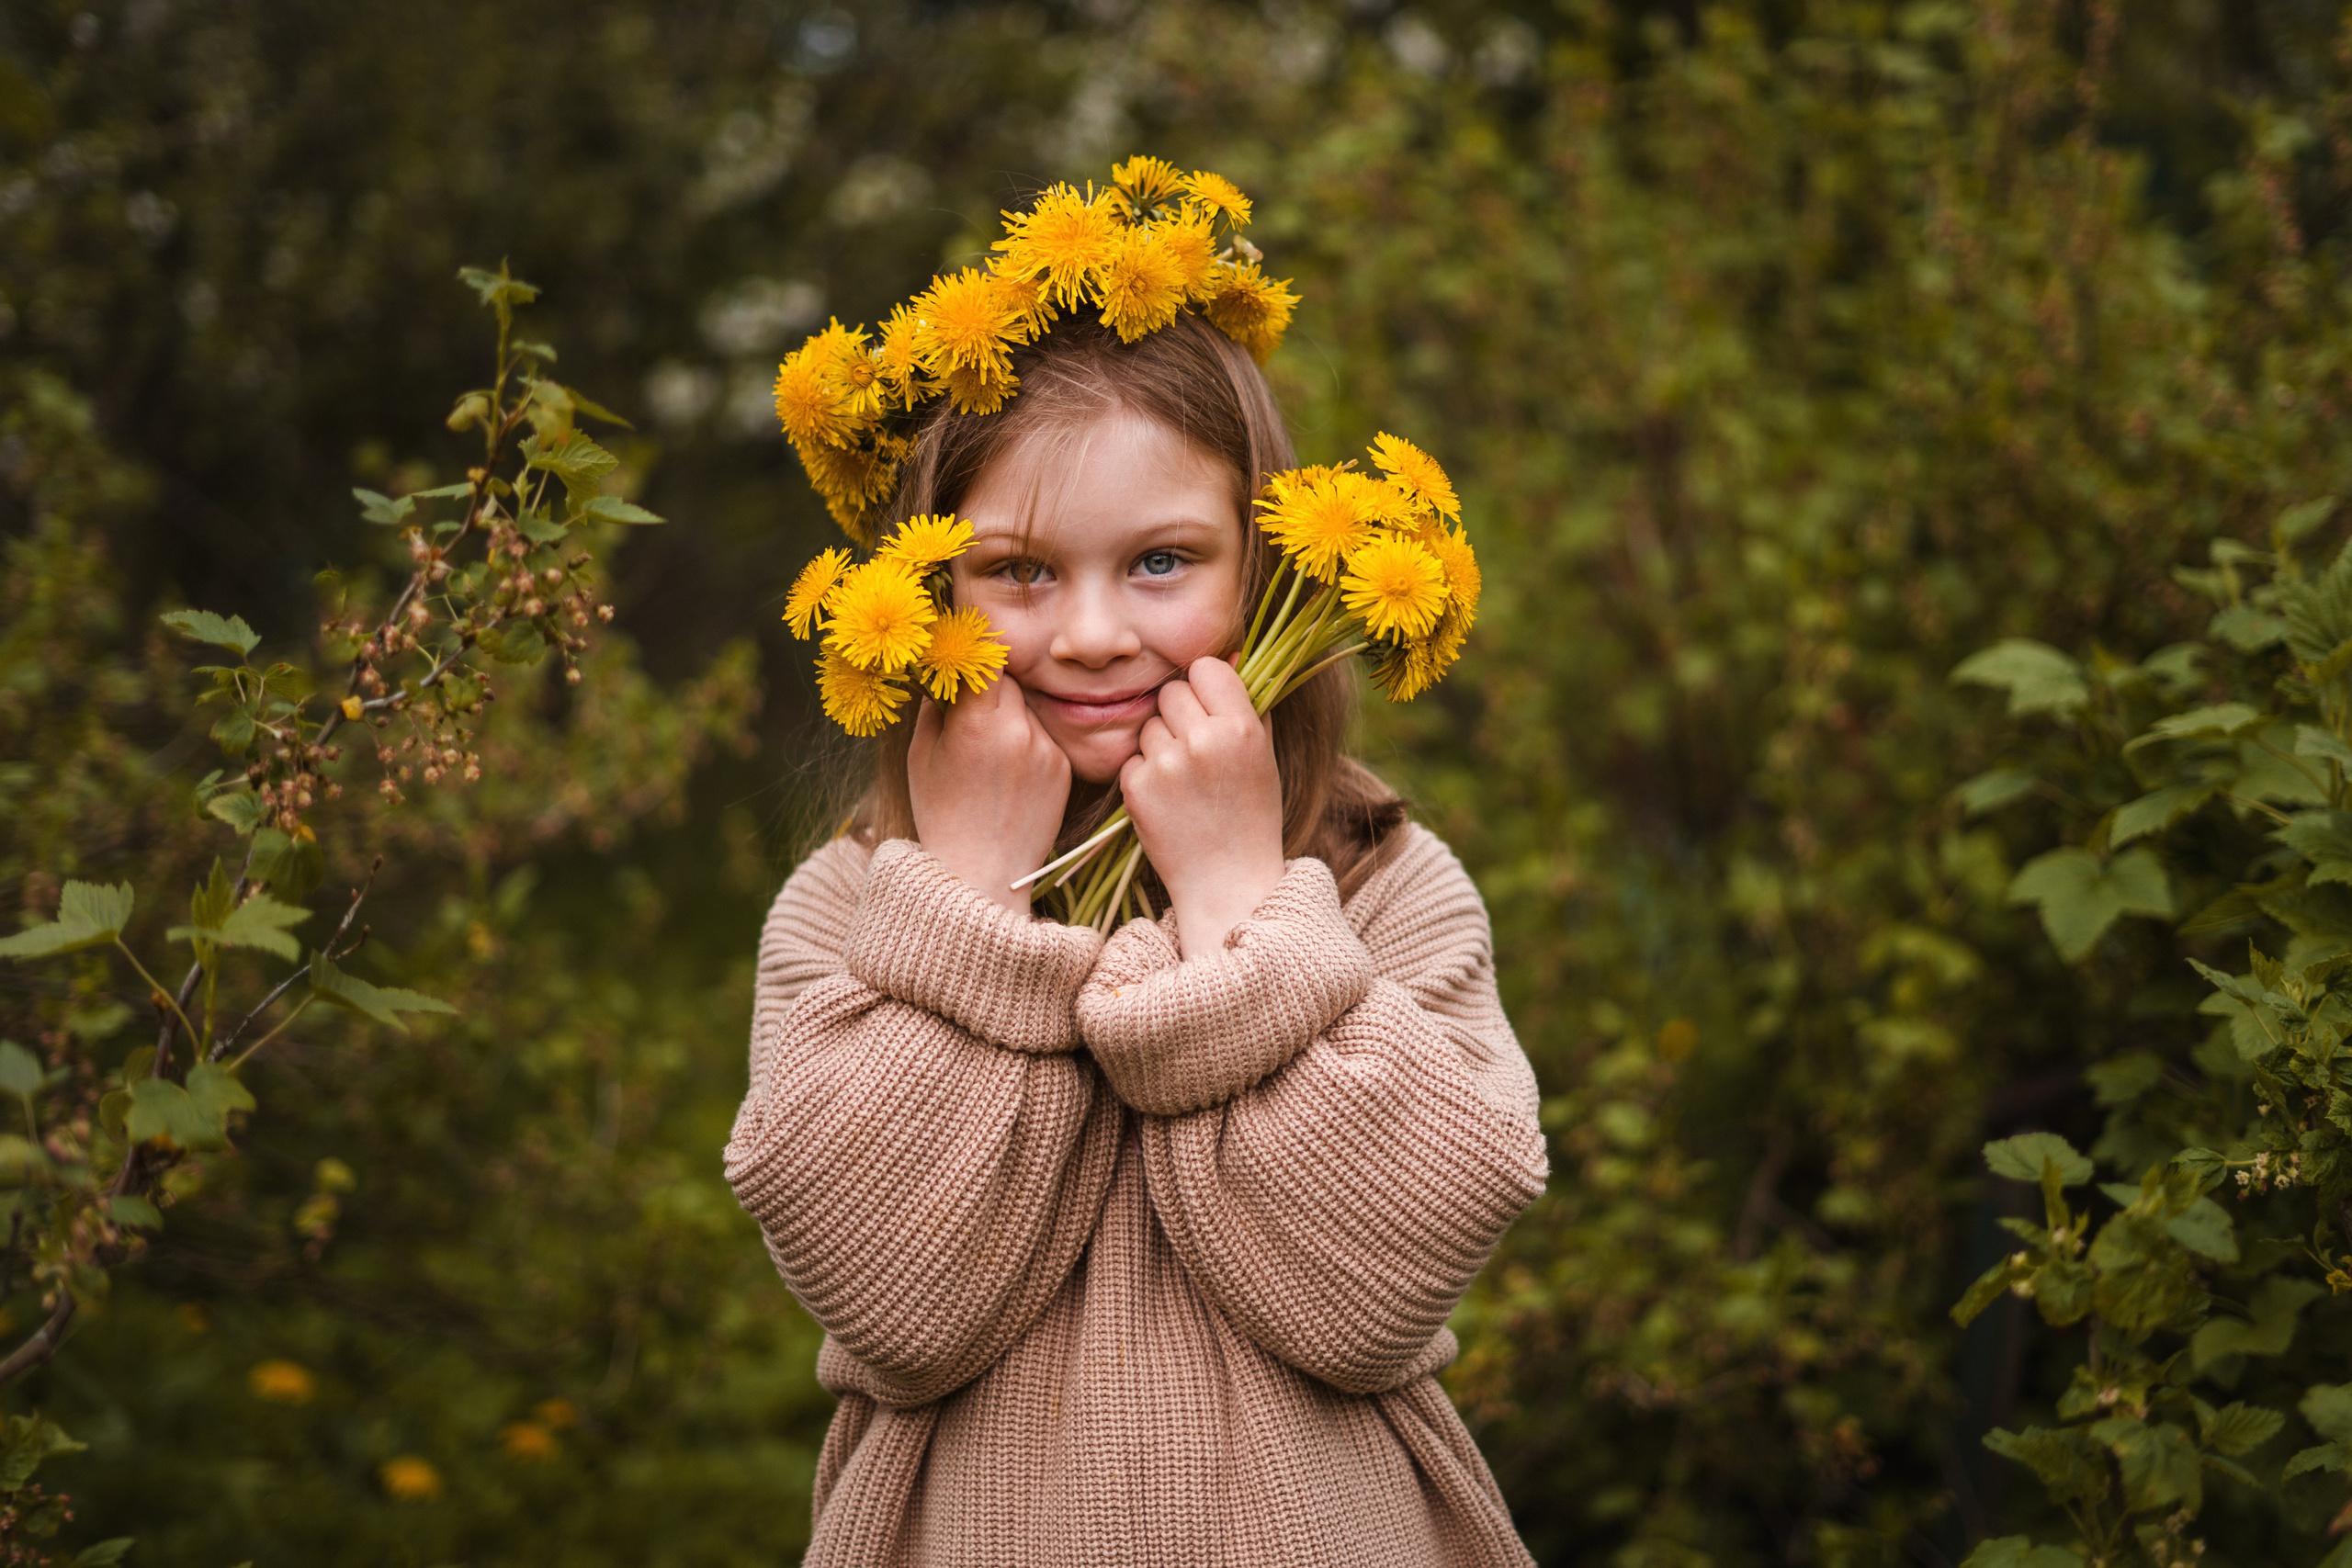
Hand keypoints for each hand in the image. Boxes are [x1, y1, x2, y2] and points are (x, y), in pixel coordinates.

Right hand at [908, 675, 1070, 915]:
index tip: (963, 660)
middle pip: (1009, 682)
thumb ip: (935, 705)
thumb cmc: (940, 813)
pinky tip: (1009, 777)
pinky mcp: (1065, 768)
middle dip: (989, 689)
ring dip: (1010, 718)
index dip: (974, 657)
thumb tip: (945, 670)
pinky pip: (1044, 738)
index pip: (987, 660)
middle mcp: (1020, 731)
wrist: (981, 873)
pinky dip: (1028, 745)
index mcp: (978, 724)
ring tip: (989, 758)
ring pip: (1028, 710)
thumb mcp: (922, 754)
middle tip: (971, 714)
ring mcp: (1048, 750)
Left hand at [1120, 655, 1284, 959]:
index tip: (1210, 707)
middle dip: (1179, 714)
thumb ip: (1247, 704)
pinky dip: (1145, 775)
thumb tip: (1228, 655)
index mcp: (1241, 729)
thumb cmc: (1251, 816)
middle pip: (1170, 692)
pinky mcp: (1135, 789)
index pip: (1205, 668)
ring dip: (1160, 745)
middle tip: (1195, 749)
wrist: (1228, 882)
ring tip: (1185, 781)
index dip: (1205, 686)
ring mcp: (1166, 766)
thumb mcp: (1263, 757)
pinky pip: (1132, 758)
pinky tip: (1168, 801)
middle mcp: (1203, 741)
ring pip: (1148, 725)